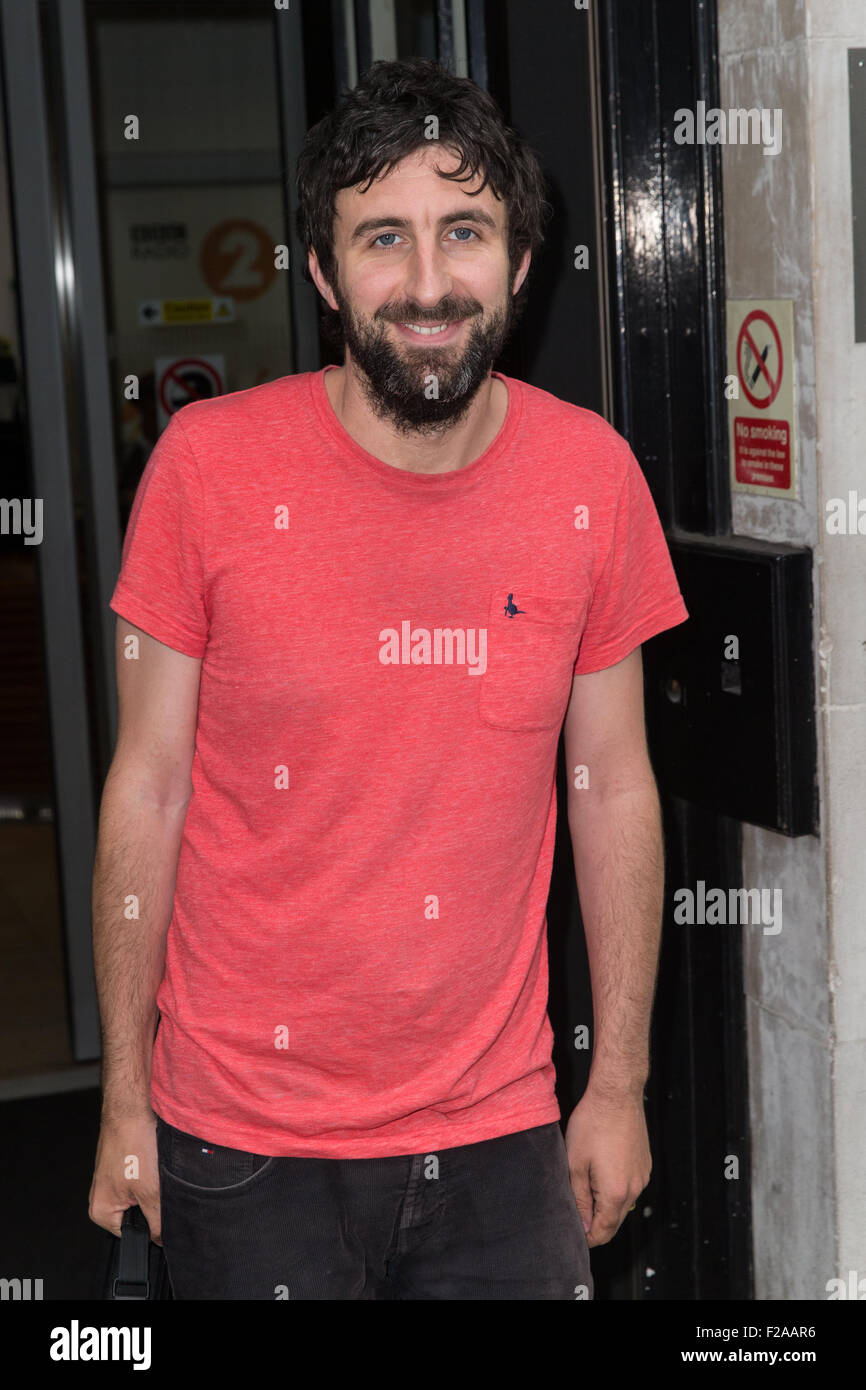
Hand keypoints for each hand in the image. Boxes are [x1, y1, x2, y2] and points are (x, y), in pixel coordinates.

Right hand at [88, 1107, 161, 1244]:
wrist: (131, 1107)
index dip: (152, 1227)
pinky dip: (151, 1173)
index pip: (132, 1235)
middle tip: (157, 1185)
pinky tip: (153, 1160)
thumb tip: (162, 1240)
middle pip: (137, 1215)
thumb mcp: (150, 1190)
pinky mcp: (123, 1166)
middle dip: (152, 1204)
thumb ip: (157, 1221)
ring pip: (142, 1196)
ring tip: (153, 1170)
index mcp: (101, 1211)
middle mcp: (102, 1197)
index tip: (162, 1212)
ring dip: (153, 1187)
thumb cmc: (131, 1143)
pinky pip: (141, 1179)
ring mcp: (112, 1181)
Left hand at [564, 1088, 650, 1247]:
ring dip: (605, 1204)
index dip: (586, 1237)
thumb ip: (579, 1199)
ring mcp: (643, 1176)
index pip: (603, 1232)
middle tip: (575, 1211)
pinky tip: (600, 1170)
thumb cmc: (593, 1123)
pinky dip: (616, 1188)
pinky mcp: (645, 1164)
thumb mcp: (575, 1163)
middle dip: (596, 1223)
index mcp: (616, 1193)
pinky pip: (630, 1186)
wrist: (617, 1094)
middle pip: (615, 1221)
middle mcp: (635, 1188)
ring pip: (623, 1203)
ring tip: (584, 1184)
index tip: (573, 1233)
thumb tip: (583, 1226)